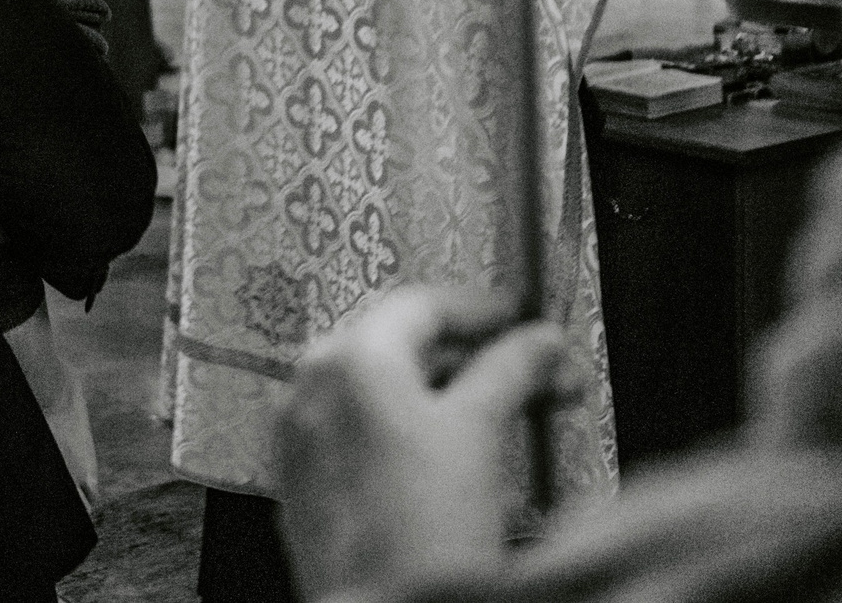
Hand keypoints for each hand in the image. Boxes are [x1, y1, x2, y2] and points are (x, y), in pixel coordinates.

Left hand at [277, 287, 571, 599]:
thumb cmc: (420, 537)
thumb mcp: (479, 434)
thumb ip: (510, 372)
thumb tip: (538, 343)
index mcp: (350, 360)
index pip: (423, 305)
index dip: (483, 310)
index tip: (521, 319)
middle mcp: (312, 387)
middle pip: (402, 346)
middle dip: (477, 358)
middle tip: (536, 374)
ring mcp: (302, 436)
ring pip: (384, 393)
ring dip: (450, 395)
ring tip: (510, 419)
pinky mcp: (306, 481)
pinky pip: (361, 434)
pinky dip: (410, 431)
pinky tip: (456, 459)